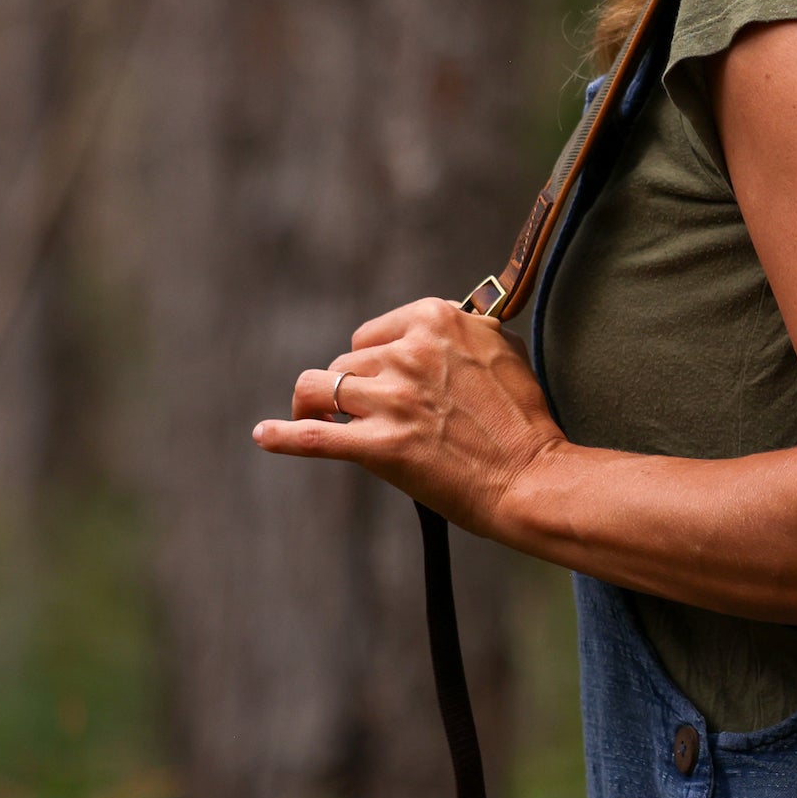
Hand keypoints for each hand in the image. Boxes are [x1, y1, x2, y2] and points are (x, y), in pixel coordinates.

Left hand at [252, 296, 561, 537]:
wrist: (533, 478)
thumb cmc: (523, 419)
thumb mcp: (501, 348)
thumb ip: (459, 331)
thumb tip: (429, 331)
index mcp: (437, 320)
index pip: (373, 333)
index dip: (375, 363)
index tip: (387, 385)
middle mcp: (410, 352)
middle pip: (346, 362)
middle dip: (354, 390)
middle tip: (375, 417)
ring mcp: (393, 399)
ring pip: (320, 389)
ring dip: (320, 409)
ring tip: (327, 424)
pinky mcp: (380, 446)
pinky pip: (313, 438)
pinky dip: (282, 436)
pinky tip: (263, 436)